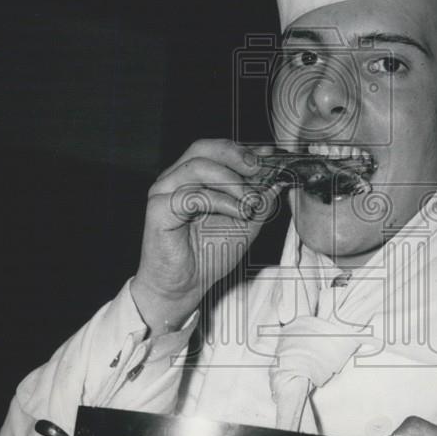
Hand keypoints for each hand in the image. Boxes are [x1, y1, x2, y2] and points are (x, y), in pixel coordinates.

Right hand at [131, 139, 280, 335]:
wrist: (184, 287)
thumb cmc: (208, 255)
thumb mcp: (245, 224)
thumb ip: (259, 200)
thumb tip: (277, 178)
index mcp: (193, 177)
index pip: (216, 150)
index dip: (244, 149)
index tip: (271, 156)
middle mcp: (175, 179)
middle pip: (203, 148)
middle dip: (235, 155)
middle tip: (259, 169)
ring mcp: (164, 192)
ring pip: (198, 166)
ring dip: (232, 182)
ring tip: (250, 202)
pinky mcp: (158, 209)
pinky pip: (191, 194)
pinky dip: (220, 201)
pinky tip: (236, 212)